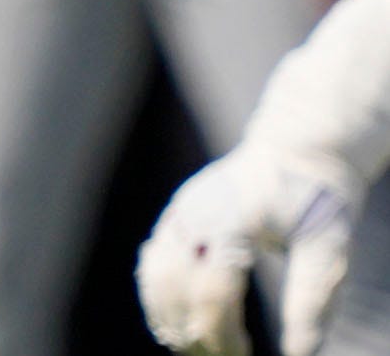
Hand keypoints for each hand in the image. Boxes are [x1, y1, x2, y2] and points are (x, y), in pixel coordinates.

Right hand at [139, 146, 358, 355]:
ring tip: (187, 347)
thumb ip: (311, 303)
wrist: (300, 147)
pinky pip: (154, 259)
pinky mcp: (179, 212)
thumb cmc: (319, 201)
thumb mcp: (328, 252)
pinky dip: (157, 293)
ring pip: (155, 274)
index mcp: (232, 221)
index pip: (213, 292)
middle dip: (192, 332)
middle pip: (177, 288)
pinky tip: (171, 319)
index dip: (223, 335)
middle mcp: (197, 213)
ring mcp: (182, 210)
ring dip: (166, 316)